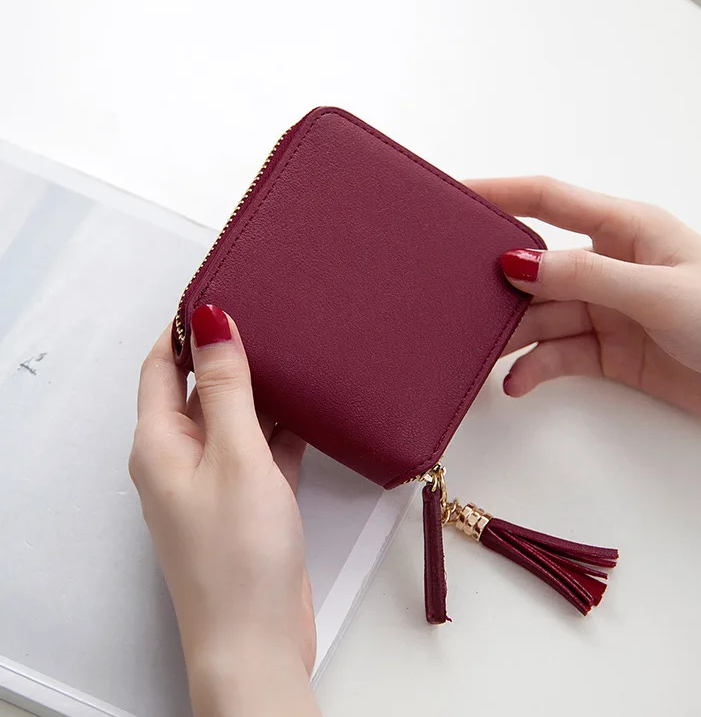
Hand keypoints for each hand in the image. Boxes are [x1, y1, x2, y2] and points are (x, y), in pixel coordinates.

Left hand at [130, 305, 318, 716]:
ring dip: (260, 390)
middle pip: (199, 389)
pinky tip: (310, 408)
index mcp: (160, 444)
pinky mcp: (246, 501)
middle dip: (229, 354)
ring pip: (235, 417)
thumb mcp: (235, 455)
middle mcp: (180, 458)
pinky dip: (280, 428)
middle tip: (269, 316)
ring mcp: (215, 481)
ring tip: (295, 353)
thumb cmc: (238, 557)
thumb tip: (210, 322)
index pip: (160, 366)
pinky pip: (260, 448)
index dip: (185, 329)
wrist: (259, 639)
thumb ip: (225, 388)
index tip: (222, 292)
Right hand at [471, 177, 700, 428]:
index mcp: (623, 228)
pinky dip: (536, 368)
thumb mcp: (658, 291)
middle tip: (451, 297)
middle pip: (534, 266)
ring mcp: (607, 309)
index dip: (497, 192)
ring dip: (511, 334)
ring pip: (541, 315)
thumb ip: (586, 277)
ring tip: (478, 352)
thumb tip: (515, 264)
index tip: (451, 198)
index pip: (546, 199)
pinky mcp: (610, 350)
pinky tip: (516, 383)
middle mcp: (608, 264)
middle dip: (494, 280)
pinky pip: (559, 354)